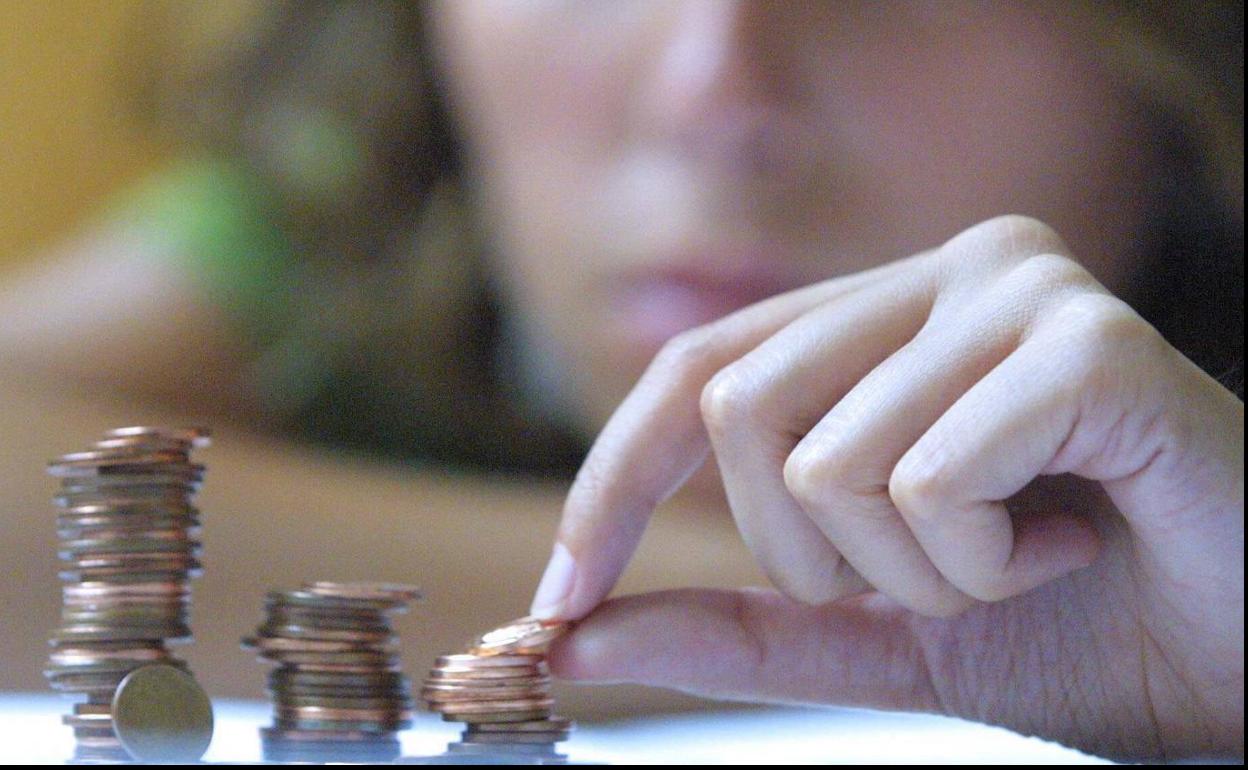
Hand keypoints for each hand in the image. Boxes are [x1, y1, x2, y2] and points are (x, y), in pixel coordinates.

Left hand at [530, 216, 1243, 759]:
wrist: (1246, 660)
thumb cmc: (1077, 623)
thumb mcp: (871, 632)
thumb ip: (730, 627)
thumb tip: (569, 634)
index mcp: (886, 316)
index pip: (694, 371)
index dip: (611, 486)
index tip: (558, 603)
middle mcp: (946, 269)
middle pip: (736, 410)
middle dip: (810, 558)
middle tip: (936, 581)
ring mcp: (1018, 287)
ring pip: (823, 459)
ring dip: (912, 574)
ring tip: (1019, 559)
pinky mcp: (1088, 340)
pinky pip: (927, 478)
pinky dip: (982, 565)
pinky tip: (1072, 539)